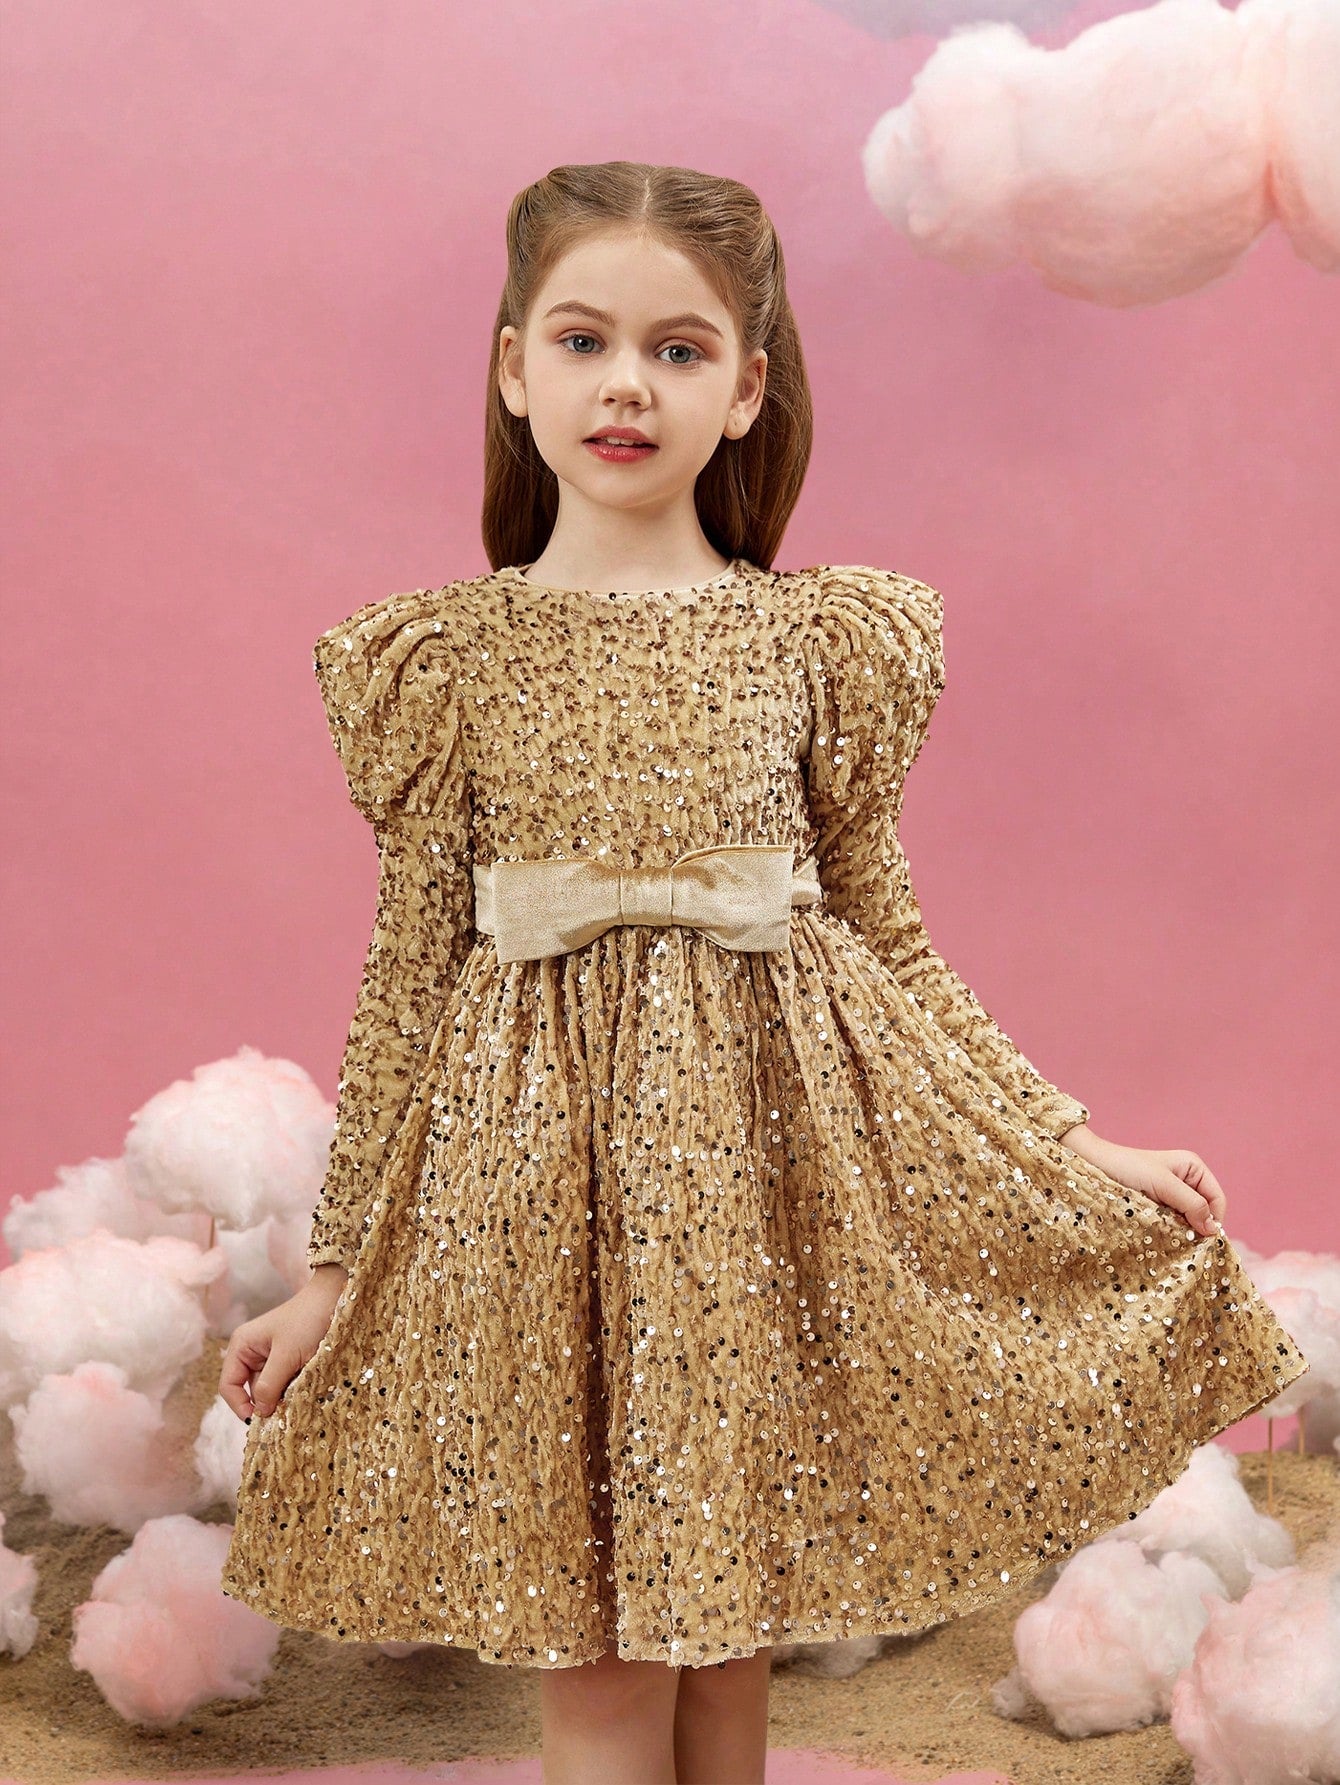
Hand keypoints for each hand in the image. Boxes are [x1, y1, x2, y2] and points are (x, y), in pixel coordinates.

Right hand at [217, 1271, 348, 1422]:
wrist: (335, 1298)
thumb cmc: (308, 1320)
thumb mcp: (287, 1356)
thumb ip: (269, 1386)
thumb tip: (259, 1414)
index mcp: (242, 1346)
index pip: (229, 1386)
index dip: (240, 1406)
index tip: (260, 1422)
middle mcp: (251, 1351)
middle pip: (250, 1390)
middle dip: (267, 1402)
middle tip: (287, 1410)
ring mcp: (269, 1356)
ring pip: (269, 1389)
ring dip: (282, 1395)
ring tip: (300, 1392)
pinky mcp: (287, 1359)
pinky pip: (283, 1382)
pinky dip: (292, 1388)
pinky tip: (305, 1384)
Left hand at [1060, 1129, 1226, 1238]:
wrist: (1093, 1165)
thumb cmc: (1128, 1169)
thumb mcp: (1163, 1184)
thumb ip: (1191, 1204)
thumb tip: (1212, 1229)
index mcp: (1194, 1169)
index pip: (1218, 1200)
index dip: (1214, 1219)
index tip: (1201, 1238)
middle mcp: (1187, 1181)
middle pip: (1205, 1212)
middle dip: (1197, 1226)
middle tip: (1182, 1240)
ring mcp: (1172, 1196)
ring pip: (1189, 1221)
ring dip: (1182, 1231)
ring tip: (1168, 1235)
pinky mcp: (1158, 1207)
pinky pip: (1173, 1224)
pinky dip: (1170, 1231)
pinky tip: (1160, 1234)